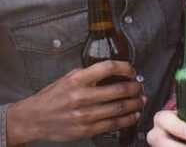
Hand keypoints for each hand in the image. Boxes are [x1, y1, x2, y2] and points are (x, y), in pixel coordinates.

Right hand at [6, 61, 143, 144]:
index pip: (108, 68)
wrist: (32, 119)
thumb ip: (89, 74)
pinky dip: (127, 119)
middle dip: (135, 88)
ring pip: (119, 108)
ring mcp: (84, 115)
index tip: (131, 70)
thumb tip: (114, 71)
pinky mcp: (86, 130)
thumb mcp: (67, 78)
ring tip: (141, 100)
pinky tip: (133, 115)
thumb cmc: (51, 97)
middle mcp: (81, 97)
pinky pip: (113, 124)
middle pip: (119, 90)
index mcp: (77, 80)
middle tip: (140, 87)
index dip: (125, 68)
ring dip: (135, 104)